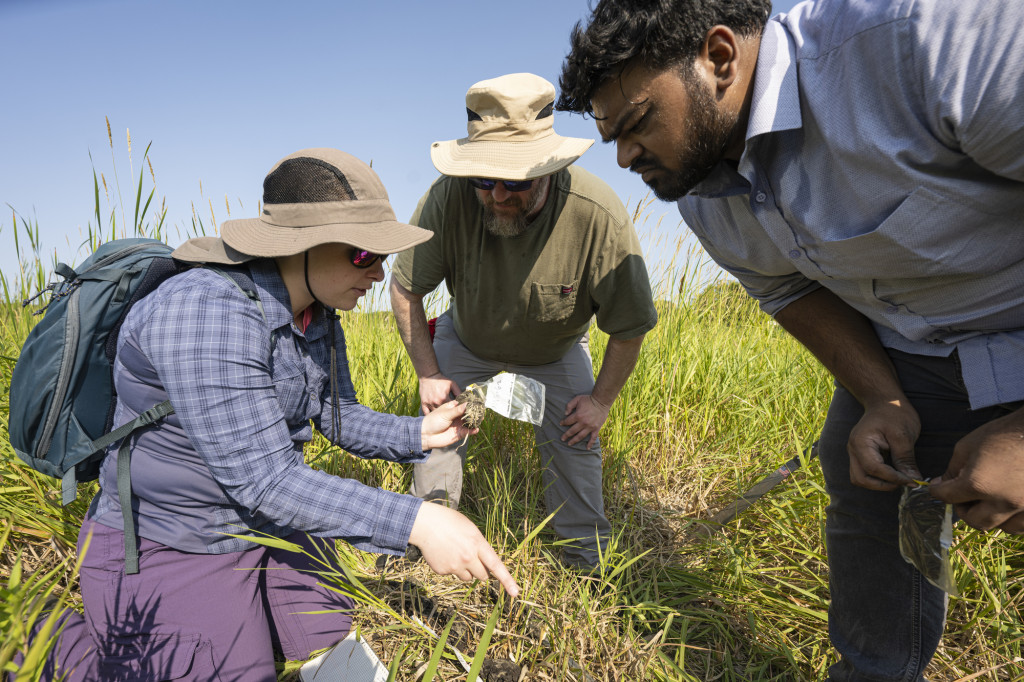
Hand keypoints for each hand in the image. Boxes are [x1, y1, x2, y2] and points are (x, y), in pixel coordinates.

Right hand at [408, 501, 519, 596]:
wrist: (425, 524)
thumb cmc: (449, 523)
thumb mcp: (470, 529)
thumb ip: (480, 546)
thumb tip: (484, 563)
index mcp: (477, 544)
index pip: (496, 566)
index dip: (507, 580)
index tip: (515, 593)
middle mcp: (468, 557)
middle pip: (483, 576)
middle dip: (481, 571)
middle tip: (472, 558)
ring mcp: (455, 566)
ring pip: (467, 578)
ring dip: (466, 571)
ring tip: (455, 553)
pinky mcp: (443, 571)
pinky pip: (452, 575)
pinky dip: (450, 567)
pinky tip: (443, 554)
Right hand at [419, 373, 460, 414]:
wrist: (428, 376)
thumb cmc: (441, 380)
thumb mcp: (452, 384)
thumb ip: (458, 392)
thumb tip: (464, 400)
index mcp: (444, 398)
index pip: (452, 408)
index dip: (454, 409)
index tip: (455, 409)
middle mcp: (436, 402)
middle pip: (443, 412)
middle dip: (447, 412)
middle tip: (449, 412)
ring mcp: (429, 403)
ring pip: (435, 413)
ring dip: (439, 414)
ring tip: (442, 414)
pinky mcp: (424, 403)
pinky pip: (426, 412)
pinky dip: (430, 414)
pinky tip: (434, 415)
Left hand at [421, 400, 477, 449]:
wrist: (426, 435)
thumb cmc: (433, 421)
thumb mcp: (445, 414)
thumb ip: (457, 410)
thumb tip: (468, 404)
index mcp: (453, 408)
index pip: (464, 403)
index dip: (471, 403)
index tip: (478, 402)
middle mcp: (457, 415)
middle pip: (469, 413)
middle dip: (474, 412)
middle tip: (481, 412)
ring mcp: (459, 424)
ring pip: (470, 422)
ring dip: (475, 421)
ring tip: (480, 420)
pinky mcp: (460, 433)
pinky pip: (468, 431)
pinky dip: (473, 430)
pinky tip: (476, 429)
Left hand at [560, 394, 609, 448]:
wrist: (601, 401)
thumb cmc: (589, 400)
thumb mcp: (577, 399)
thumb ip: (569, 405)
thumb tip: (565, 413)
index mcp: (578, 415)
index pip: (568, 421)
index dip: (563, 423)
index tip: (561, 424)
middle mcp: (583, 423)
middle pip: (572, 431)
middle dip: (566, 435)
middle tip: (562, 439)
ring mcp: (590, 427)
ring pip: (580, 436)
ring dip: (574, 440)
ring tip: (569, 444)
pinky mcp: (596, 428)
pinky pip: (593, 438)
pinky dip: (590, 443)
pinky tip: (587, 448)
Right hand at [846, 399, 921, 489]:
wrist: (884, 400)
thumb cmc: (894, 413)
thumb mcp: (903, 434)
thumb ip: (905, 459)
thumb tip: (913, 480)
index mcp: (861, 442)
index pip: (874, 469)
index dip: (893, 478)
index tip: (912, 481)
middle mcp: (853, 449)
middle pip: (861, 478)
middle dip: (882, 485)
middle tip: (903, 483)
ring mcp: (855, 453)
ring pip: (860, 478)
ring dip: (878, 484)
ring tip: (898, 480)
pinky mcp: (861, 455)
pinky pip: (864, 473)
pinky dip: (877, 478)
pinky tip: (893, 474)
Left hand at [930, 409, 1023, 533]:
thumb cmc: (1003, 434)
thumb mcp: (968, 446)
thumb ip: (953, 469)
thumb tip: (943, 483)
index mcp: (980, 483)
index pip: (948, 497)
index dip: (937, 491)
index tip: (937, 488)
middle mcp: (1003, 501)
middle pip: (975, 521)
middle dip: (963, 509)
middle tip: (962, 497)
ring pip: (1002, 527)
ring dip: (990, 516)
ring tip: (988, 501)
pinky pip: (1022, 526)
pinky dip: (1013, 520)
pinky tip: (1008, 506)